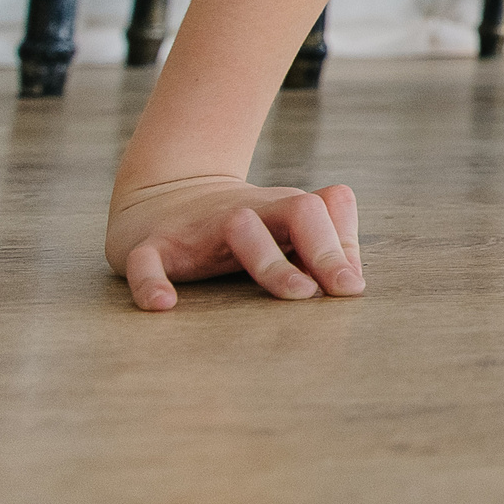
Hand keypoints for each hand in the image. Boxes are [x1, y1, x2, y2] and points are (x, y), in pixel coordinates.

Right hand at [106, 176, 363, 311]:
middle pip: (298, 212)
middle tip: (338, 291)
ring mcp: (201, 227)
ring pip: (239, 228)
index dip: (343, 246)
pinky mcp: (152, 246)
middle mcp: (248, 212)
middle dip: (323, 249)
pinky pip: (149, 261)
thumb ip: (324, 246)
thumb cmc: (242, 226)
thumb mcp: (284, 228)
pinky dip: (152, 282)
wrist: (162, 197)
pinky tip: (163, 306)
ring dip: (270, 261)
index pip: (325, 211)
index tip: (352, 288)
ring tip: (297, 294)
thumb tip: (354, 283)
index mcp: (281, 209)